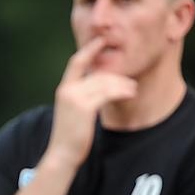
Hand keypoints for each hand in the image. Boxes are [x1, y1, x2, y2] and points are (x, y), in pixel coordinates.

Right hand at [45, 37, 136, 169]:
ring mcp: (75, 98)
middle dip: (116, 76)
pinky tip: (130, 93)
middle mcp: (67, 90)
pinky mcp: (85, 108)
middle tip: (130, 81)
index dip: (89, 49)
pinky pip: (107, 93)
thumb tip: (98, 91)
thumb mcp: (72, 113)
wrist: (62, 154)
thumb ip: (81, 98)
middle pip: (97, 74)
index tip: (101, 40)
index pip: (77, 62)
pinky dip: (121, 91)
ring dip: (122, 85)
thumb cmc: (69, 136)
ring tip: (133, 89)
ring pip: (104, 83)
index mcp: (64, 89)